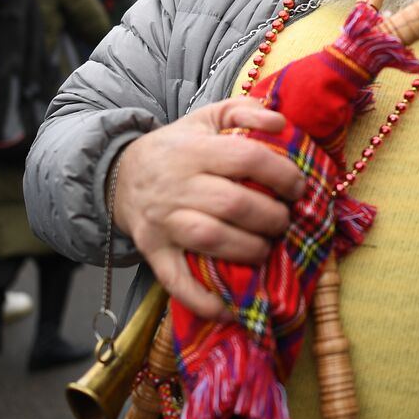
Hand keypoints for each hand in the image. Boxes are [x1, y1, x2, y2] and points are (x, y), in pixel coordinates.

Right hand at [111, 97, 304, 318]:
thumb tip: (280, 121)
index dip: (282, 174)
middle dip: (272, 216)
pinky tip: (232, 308)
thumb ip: (245, 110)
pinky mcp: (154, 253)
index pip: (246, 158)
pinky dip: (205, 301)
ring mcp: (164, 223)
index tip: (298, 186)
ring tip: (266, 249)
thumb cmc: (178, 147)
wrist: (119, 175)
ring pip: (211, 239)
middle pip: (234, 203)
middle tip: (285, 220)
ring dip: (249, 249)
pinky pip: (178, 282)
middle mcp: (178, 186)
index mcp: (194, 150)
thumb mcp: (207, 118)